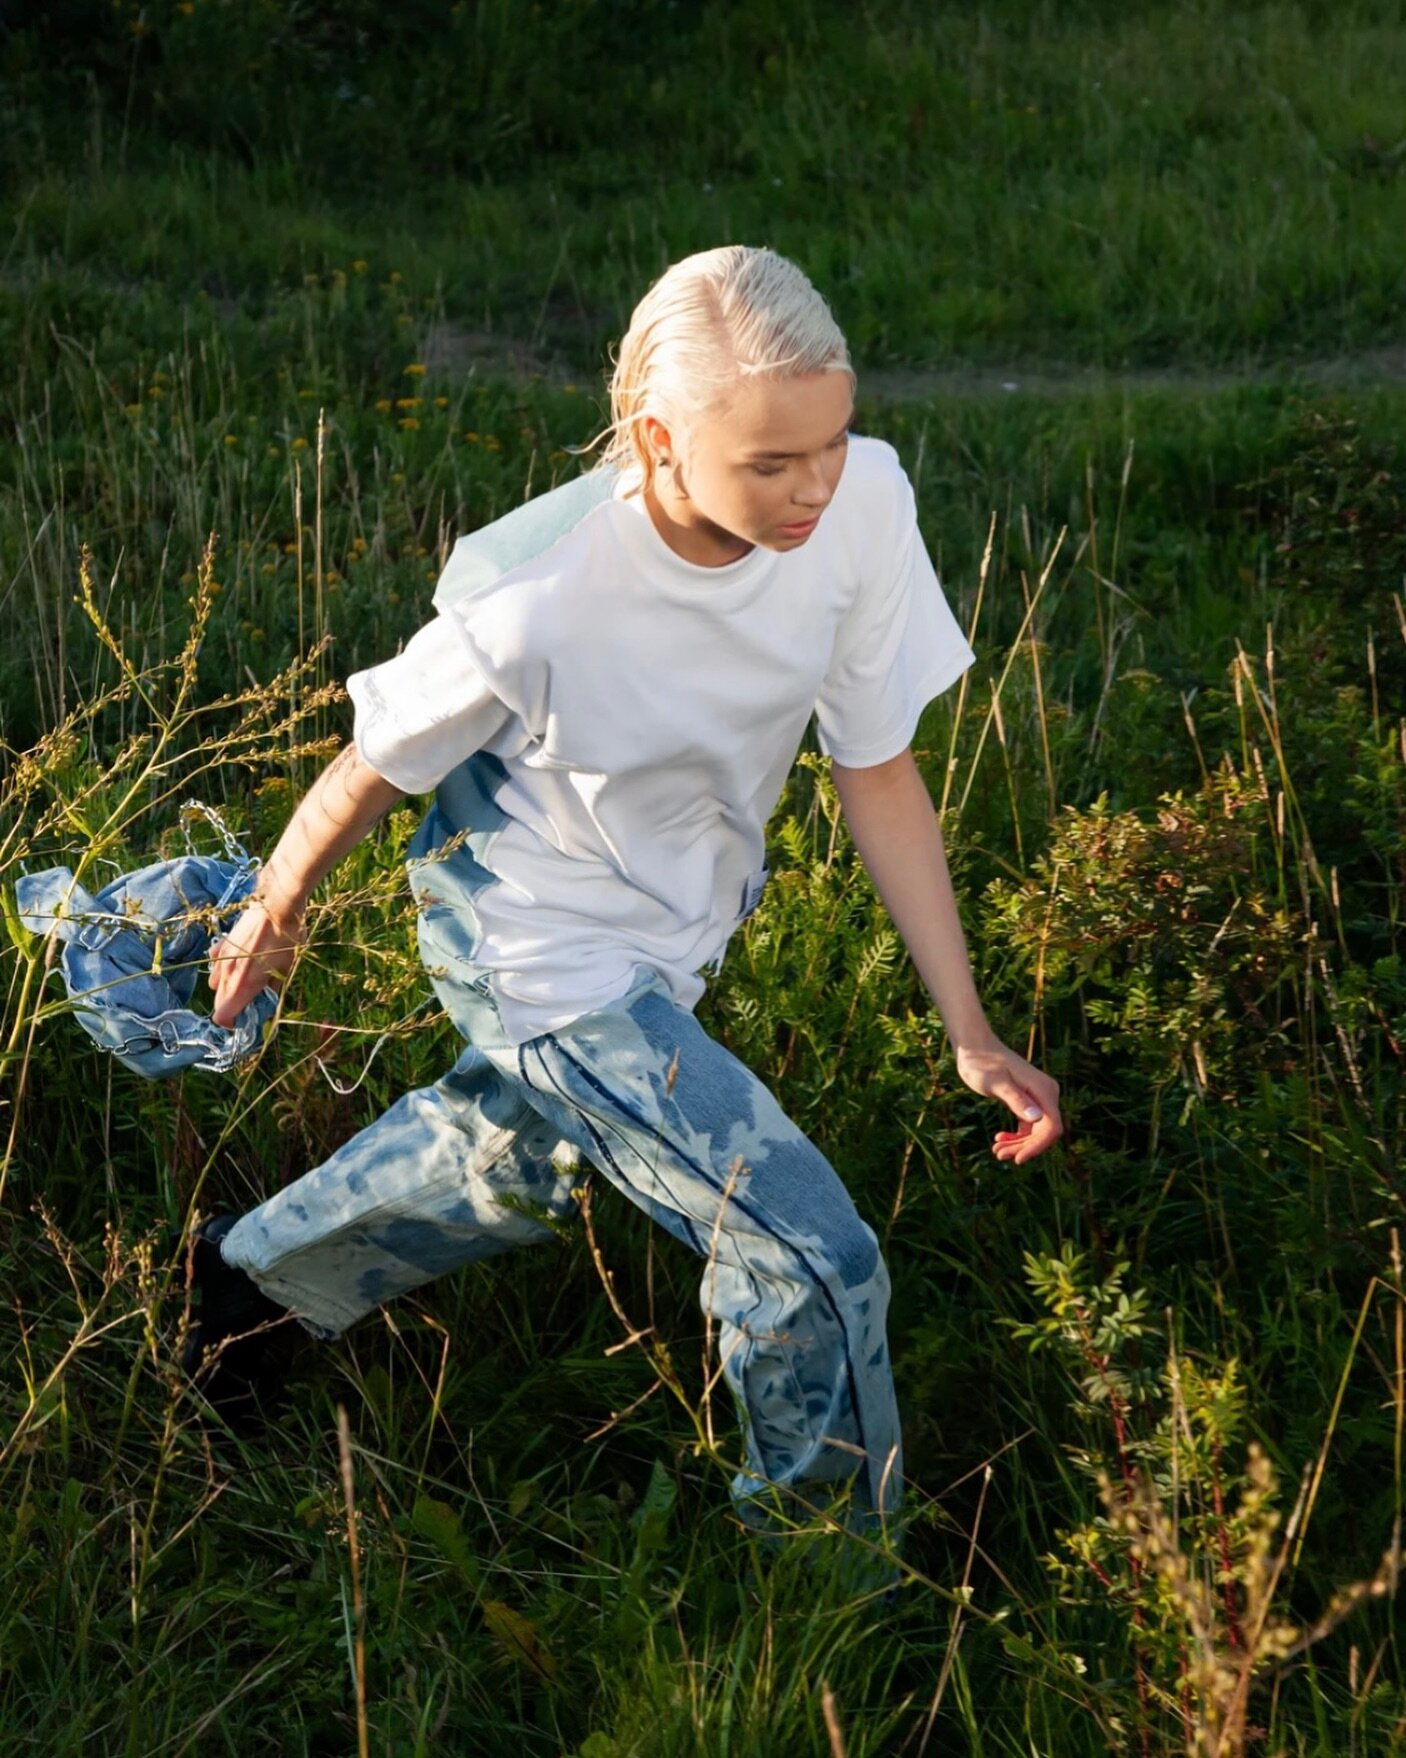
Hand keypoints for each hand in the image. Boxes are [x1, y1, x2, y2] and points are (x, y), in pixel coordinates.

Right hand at [209, 895, 305, 1027]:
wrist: (277, 906)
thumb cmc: (286, 940)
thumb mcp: (286, 970)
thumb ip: (272, 991)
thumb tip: (266, 1003)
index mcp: (240, 986)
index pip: (221, 1016)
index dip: (232, 1022)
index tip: (246, 1017)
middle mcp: (225, 974)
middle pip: (218, 1001)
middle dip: (232, 1005)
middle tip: (251, 999)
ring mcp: (220, 958)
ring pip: (214, 983)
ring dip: (226, 986)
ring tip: (246, 979)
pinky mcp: (221, 944)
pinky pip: (216, 963)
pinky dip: (224, 966)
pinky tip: (240, 959)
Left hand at [954, 1036, 1062, 1164]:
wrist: (974, 1047)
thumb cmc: (982, 1063)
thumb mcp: (996, 1083)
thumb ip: (1015, 1099)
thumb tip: (1037, 1118)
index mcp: (1044, 1090)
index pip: (1052, 1127)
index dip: (1038, 1146)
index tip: (1018, 1159)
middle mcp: (1047, 1094)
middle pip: (1045, 1132)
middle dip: (1024, 1147)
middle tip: (999, 1155)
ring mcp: (1038, 1097)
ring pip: (1036, 1131)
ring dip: (1019, 1144)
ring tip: (996, 1151)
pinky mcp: (1028, 1099)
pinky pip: (1029, 1125)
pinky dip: (1017, 1135)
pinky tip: (1000, 1138)